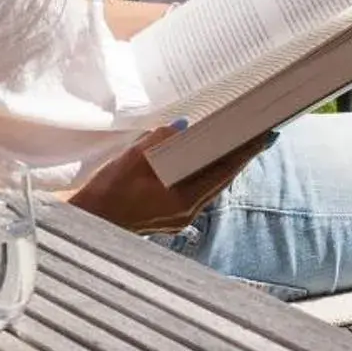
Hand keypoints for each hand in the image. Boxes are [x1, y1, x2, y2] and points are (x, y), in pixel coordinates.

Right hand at [65, 122, 270, 235]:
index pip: (223, 172)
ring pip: (209, 183)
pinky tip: (204, 157)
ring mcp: (177, 214)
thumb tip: (183, 125)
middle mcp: (186, 212)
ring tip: (237, 141)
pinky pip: (194, 187)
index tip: (266, 136)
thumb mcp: (131, 161)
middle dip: (238, 155)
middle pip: (220, 178)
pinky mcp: (167, 212)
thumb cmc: (106, 195)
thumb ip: (159, 142)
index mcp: (183, 202)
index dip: (245, 152)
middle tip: (258, 133)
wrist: (86, 225)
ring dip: (222, 162)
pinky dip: (203, 170)